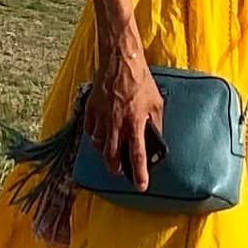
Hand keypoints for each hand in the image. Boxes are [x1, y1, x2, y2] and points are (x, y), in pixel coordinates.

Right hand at [86, 44, 165, 190]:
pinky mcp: (91, 109)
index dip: (139, 173)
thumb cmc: (141, 81)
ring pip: (98, 146)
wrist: (120, 60)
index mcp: (135, 122)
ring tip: (112, 151)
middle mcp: (116, 123)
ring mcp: (101, 117)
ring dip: (106, 153)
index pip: (137, 155)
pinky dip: (95, 138)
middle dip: (116, 169)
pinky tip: (102, 135)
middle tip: (121, 170)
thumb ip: (155, 124)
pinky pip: (90, 132)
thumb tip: (154, 140)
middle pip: (112, 157)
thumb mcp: (157, 103)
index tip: (141, 187)